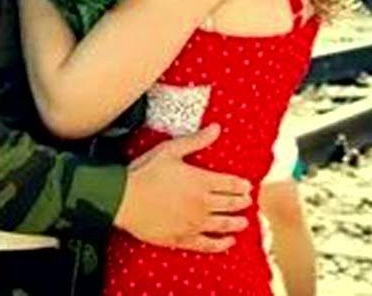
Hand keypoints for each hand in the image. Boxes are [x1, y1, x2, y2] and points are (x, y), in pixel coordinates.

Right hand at [113, 124, 251, 252]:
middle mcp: (202, 204)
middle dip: (241, 203)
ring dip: (236, 223)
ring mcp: (193, 223)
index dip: (241, 185)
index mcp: (201, 181)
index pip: (229, 184)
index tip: (247, 186)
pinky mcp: (182, 239)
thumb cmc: (145, 172)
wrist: (123, 199)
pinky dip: (221, 244)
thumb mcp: (170, 150)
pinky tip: (228, 242)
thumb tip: (216, 128)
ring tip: (244, 222)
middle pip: (230, 204)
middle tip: (248, 202)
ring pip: (223, 225)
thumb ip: (196, 140)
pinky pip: (208, 244)